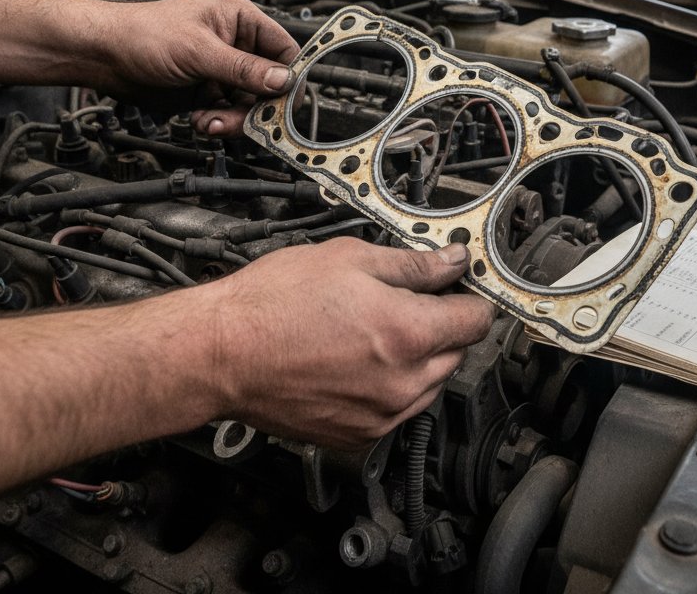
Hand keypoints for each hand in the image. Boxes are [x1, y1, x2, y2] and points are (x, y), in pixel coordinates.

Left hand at [94, 0, 298, 134]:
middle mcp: (236, 46)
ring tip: (209, 121)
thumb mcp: (199, 50)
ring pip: (247, 105)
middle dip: (254, 107)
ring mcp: (221, 71)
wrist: (103, 55)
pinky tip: (198, 119)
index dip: (288, 78)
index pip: (284, 52)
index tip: (283, 103)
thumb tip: (282, 80)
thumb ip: (243, 69)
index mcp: (241, 21)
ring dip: (232, 119)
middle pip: (268, 86)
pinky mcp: (206, 92)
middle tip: (242, 122)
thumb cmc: (142, 33)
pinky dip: (216, 122)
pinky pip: (226, 114)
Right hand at [205, 239, 495, 446]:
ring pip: (429, 383)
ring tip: (373, 330)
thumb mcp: (350, 259)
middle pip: (457, 353)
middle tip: (405, 301)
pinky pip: (397, 408)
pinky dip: (391, 385)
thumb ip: (412, 265)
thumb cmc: (273, 303)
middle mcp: (402, 383)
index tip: (459, 287)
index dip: (469, 296)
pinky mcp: (357, 436)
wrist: (220, 353)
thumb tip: (451, 262)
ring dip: (419, 358)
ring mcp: (380, 415)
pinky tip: (357, 359)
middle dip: (441, 325)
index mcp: (407, 334)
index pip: (476, 320)